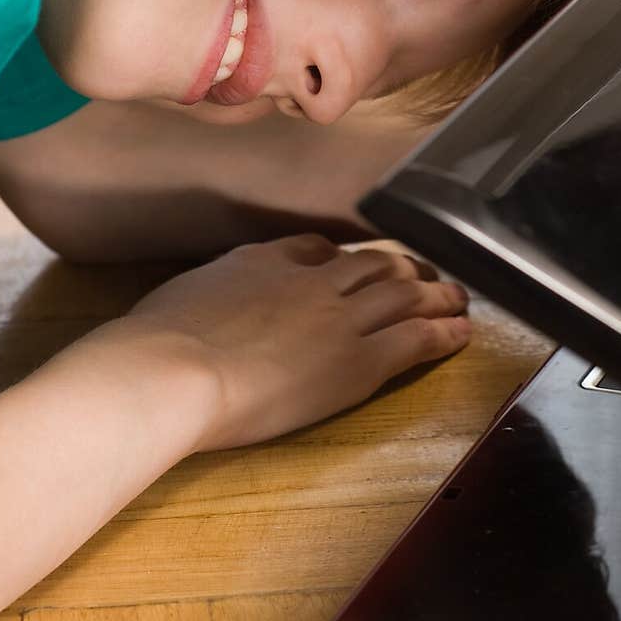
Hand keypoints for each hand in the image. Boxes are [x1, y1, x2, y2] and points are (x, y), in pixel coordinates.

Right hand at [124, 233, 470, 450]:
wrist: (173, 370)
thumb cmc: (158, 342)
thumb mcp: (185, 292)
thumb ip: (218, 287)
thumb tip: (222, 293)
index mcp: (266, 260)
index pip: (318, 249)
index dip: (344, 257)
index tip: (354, 263)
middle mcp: (311, 281)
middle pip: (375, 263)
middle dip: (407, 266)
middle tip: (427, 271)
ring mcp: (339, 318)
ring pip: (406, 292)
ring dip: (439, 292)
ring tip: (459, 296)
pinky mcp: (357, 361)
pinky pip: (416, 338)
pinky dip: (445, 332)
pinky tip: (462, 331)